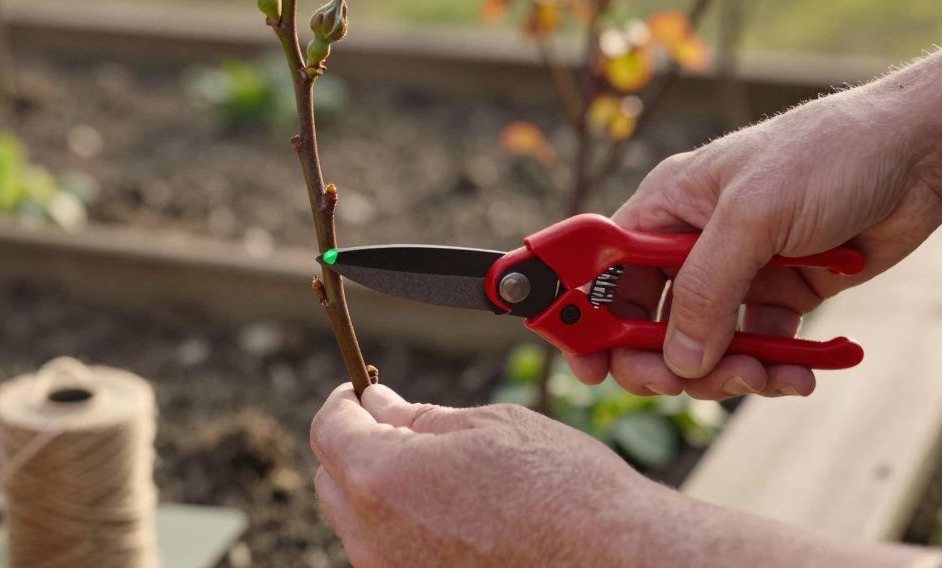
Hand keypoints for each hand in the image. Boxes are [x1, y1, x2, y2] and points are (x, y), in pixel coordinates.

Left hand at [310, 382, 668, 566]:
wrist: (613, 559)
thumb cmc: (562, 489)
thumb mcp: (487, 426)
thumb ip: (417, 418)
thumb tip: (378, 404)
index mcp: (382, 478)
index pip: (328, 428)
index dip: (344, 400)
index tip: (362, 389)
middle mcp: (373, 538)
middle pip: (333, 478)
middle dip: (357, 444)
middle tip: (402, 425)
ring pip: (358, 521)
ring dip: (380, 489)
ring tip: (440, 473)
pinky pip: (389, 553)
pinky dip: (404, 528)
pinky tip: (453, 513)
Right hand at [571, 81, 941, 398]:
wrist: (919, 156)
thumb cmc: (826, 155)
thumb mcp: (752, 217)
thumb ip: (706, 289)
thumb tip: (679, 359)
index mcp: (664, 208)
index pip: (601, 268)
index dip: (582, 315)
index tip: (583, 363)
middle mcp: (690, 243)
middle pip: (647, 322)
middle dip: (663, 361)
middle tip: (684, 384)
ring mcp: (736, 273)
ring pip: (703, 347)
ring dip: (728, 372)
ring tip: (766, 375)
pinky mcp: (780, 295)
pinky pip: (758, 349)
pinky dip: (774, 369)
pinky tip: (800, 373)